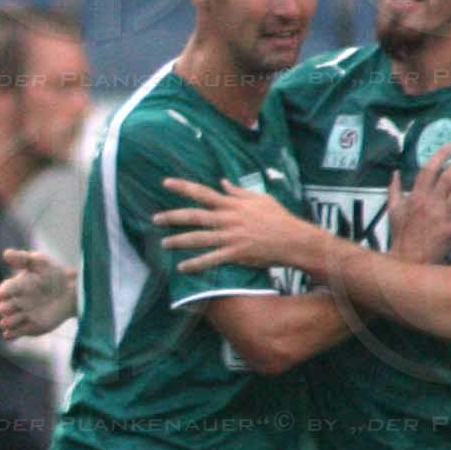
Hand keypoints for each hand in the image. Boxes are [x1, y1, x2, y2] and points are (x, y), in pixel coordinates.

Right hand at [0, 248, 76, 338]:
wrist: (72, 291)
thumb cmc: (53, 274)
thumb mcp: (39, 262)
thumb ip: (22, 258)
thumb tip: (5, 254)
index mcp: (15, 287)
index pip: (4, 291)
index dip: (3, 292)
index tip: (1, 294)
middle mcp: (16, 302)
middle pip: (3, 309)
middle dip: (5, 309)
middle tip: (9, 308)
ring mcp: (22, 316)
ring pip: (7, 322)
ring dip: (8, 322)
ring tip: (9, 321)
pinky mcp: (30, 328)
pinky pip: (15, 334)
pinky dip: (10, 334)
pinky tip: (10, 333)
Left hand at [153, 178, 320, 275]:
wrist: (295, 240)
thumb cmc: (279, 218)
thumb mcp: (260, 199)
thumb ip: (238, 192)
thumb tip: (222, 182)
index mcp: (233, 204)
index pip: (203, 192)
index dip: (183, 187)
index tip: (165, 183)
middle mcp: (229, 219)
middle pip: (195, 215)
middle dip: (172, 216)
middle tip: (154, 218)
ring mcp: (232, 236)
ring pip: (199, 237)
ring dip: (179, 240)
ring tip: (163, 243)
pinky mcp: (236, 253)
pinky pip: (211, 259)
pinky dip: (196, 264)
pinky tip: (182, 267)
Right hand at [388, 144, 450, 263]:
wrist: (407, 260)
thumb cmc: (401, 236)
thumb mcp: (392, 211)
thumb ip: (394, 190)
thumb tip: (396, 173)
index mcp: (415, 197)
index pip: (428, 170)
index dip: (440, 155)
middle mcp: (429, 203)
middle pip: (448, 176)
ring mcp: (441, 215)